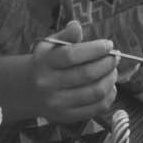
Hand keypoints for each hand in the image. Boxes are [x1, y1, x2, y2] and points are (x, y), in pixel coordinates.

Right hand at [0, 29, 124, 123]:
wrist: (28, 91)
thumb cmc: (46, 63)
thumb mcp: (49, 46)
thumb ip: (65, 36)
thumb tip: (76, 26)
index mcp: (43, 63)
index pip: (71, 55)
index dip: (94, 49)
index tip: (108, 44)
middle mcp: (48, 84)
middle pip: (87, 74)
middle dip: (107, 64)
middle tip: (115, 57)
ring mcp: (57, 103)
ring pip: (95, 92)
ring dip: (110, 79)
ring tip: (113, 71)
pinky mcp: (67, 117)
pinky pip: (97, 107)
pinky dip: (110, 95)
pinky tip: (110, 86)